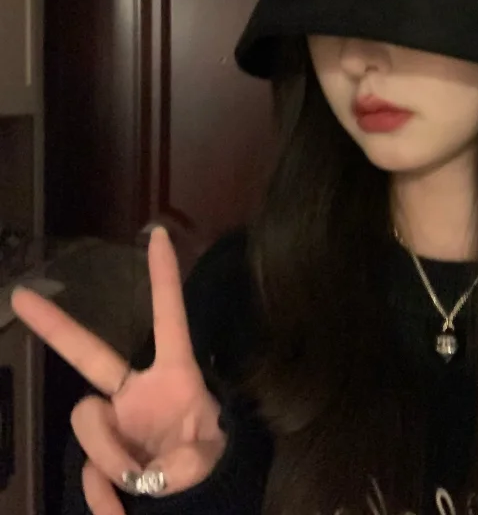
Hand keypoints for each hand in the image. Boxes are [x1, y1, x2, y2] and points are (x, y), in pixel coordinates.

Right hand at [12, 227, 226, 513]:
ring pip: (86, 423)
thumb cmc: (214, 467)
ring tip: (141, 480)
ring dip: (110, 456)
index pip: (169, 317)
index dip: (164, 277)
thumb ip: (186, 461)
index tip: (158, 233)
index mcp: (174, 376)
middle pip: (89, 354)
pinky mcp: (100, 454)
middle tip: (21, 296)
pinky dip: (104, 495)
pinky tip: (123, 506)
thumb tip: (146, 472)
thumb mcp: (212, 459)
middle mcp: (137, 391)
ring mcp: (114, 421)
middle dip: (55, 325)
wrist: (198, 506)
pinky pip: (88, 472)